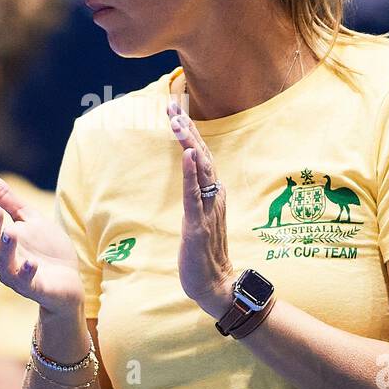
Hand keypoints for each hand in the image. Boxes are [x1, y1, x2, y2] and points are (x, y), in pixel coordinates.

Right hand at [0, 170, 83, 316]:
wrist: (70, 279)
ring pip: (5, 263)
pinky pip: (27, 282)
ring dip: (6, 248)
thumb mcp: (27, 217)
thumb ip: (5, 199)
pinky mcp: (35, 288)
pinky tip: (31, 263)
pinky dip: (27, 272)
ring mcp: (17, 276)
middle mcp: (1, 260)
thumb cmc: (45, 248)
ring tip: (11, 231)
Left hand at [167, 100, 235, 317]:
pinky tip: (187, 153)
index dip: (189, 131)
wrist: (216, 286)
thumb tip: (195, 177)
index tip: (175, 109)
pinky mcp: (198, 225)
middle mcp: (213, 196)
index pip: (200, 155)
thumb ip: (198, 197)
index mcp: (212, 194)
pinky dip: (191, 172)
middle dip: (186, 127)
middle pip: (201, 154)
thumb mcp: (200, 219)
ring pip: (199, 168)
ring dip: (188, 141)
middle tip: (172, 103)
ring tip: (177, 120)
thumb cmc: (205, 255)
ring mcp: (207, 210)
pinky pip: (194, 194)